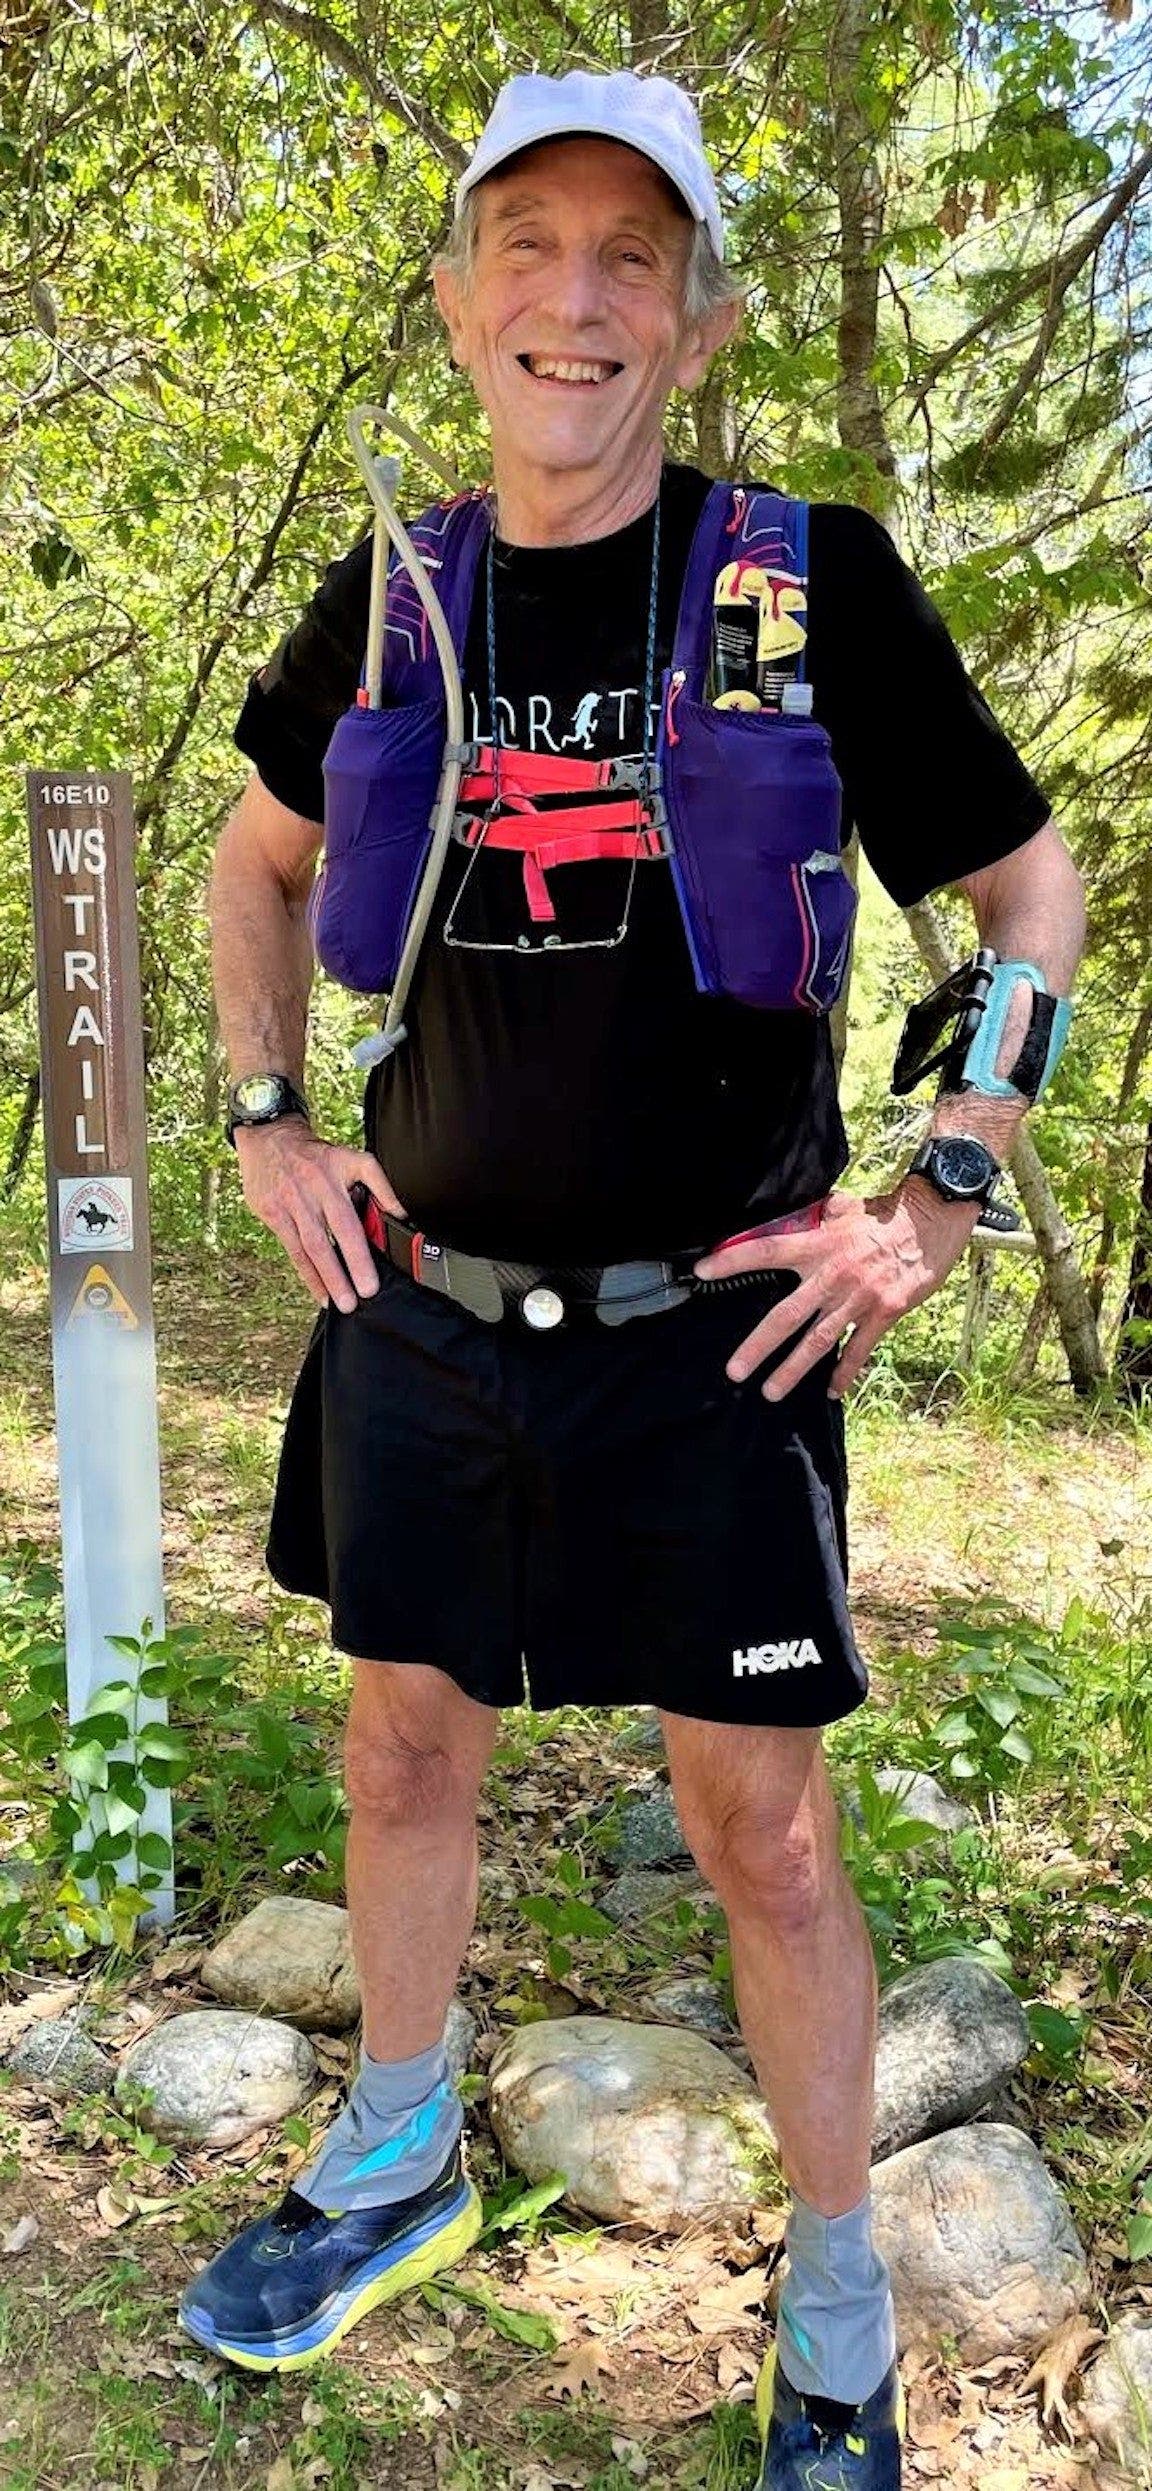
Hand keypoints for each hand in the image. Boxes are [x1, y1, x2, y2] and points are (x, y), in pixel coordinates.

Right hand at [234, 1117, 406, 1313]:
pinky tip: (318, 1290)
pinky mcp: (271, 1214)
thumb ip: (380, 1185)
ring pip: (307, 1249)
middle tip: (356, 1299)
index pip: (348, 1225)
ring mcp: (287, 1205)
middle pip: (326, 1241)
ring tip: (338, 1303)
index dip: (359, 1256)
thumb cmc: (316, 1155)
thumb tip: (400, 1214)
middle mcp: (309, 1194)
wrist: (271, 1137)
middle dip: (342, 1274)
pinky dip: (306, 1273)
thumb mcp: (353, 1159)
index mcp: (332, 1181)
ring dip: (324, 1279)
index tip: (370, 1282)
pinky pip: (291, 1250)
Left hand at [694, 1184, 980, 1399]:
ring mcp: (858, 1298)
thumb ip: (816, 1217)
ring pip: (818, 1341)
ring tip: (770, 1392)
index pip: (767, 1251)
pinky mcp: (884, 1313)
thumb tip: (798, 1214)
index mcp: (818, 1244)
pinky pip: (859, 1349)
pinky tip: (830, 1392)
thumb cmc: (884, 1214)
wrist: (932, 1221)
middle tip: (734, 1371)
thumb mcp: (844, 1207)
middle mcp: (833, 1274)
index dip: (733, 1261)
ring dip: (793, 1370)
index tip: (703, 1272)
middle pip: (786, 1315)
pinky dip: (844, 1372)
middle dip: (758, 1346)